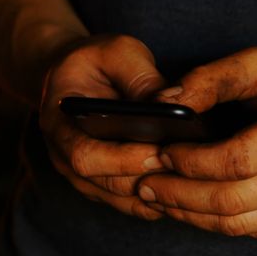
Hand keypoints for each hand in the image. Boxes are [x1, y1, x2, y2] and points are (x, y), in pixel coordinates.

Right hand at [39, 35, 174, 219]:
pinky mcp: (103, 187)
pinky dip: (161, 198)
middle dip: (151, 178)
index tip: (161, 152)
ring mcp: (83, 178)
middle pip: (108, 185)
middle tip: (191, 167)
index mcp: (59, 123)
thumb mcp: (115, 52)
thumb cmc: (95, 61)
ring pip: (124, 201)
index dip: (122, 160)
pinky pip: (133, 204)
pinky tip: (190, 185)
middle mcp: (64, 158)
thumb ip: (140, 75)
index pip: (84, 156)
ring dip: (161, 193)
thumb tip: (172, 102)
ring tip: (197, 178)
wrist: (74, 77)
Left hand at [138, 47, 256, 240]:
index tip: (161, 152)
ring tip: (159, 195)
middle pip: (232, 201)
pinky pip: (256, 232)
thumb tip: (165, 104)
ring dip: (190, 214)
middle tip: (145, 183)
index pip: (236, 160)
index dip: (190, 163)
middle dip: (178, 195)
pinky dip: (217, 221)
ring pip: (239, 225)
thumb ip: (212, 79)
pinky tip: (193, 204)